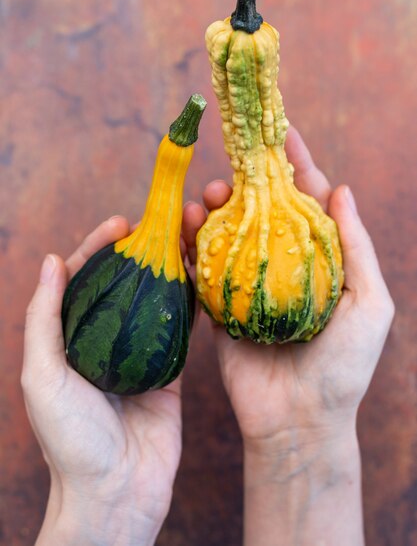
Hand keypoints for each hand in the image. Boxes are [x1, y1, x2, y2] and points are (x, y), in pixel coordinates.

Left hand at [22, 217, 182, 545]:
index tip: (121, 223)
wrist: (117, 493)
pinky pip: (183, 329)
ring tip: (186, 238)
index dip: (100, 246)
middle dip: (141, 250)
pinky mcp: (172, 370)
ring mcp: (142, 354)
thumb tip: (52, 260)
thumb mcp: (43, 375)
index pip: (86, 279)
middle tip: (161, 222)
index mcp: (73, 339)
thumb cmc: (71, 440)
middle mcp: (107, 341)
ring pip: (156, 300)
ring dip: (169, 268)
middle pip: (125, 283)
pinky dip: (191, 301)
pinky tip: (201, 275)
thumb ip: (44, 319)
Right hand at [182, 126, 394, 544]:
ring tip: (204, 197)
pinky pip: (203, 267)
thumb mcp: (370, 305)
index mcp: (321, 260)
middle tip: (230, 171)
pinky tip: (185, 227)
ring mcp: (250, 283)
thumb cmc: (343, 367)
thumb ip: (356, 248)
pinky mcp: (221, 305)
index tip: (281, 132)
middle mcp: (284, 264)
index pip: (308, 200)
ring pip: (228, 232)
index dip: (297, 165)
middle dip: (245, 183)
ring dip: (214, 209)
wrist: (299, 422)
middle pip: (261, 209)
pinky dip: (192, 244)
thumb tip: (342, 190)